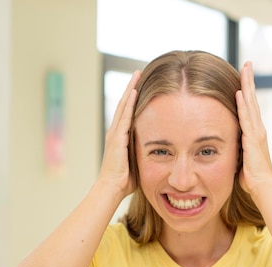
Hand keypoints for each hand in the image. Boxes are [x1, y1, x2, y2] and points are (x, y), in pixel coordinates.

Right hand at [98, 70, 140, 197]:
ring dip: (130, 90)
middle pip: (123, 104)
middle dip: (131, 87)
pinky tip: (134, 92)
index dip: (133, 99)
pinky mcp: (117, 138)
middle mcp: (115, 132)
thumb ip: (144, 153)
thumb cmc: (125, 181)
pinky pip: (124, 117)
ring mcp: (114, 134)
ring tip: (136, 75)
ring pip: (123, 106)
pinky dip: (129, 103)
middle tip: (137, 72)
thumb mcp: (137, 162)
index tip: (140, 85)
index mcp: (119, 137)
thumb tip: (159, 152)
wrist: (112, 188)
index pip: (127, 113)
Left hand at [235, 62, 271, 199]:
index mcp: (255, 132)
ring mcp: (257, 133)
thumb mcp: (241, 158)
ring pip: (251, 104)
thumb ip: (236, 147)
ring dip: (247, 86)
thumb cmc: (252, 177)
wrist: (263, 188)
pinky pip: (246, 118)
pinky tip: (239, 92)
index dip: (247, 90)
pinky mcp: (253, 140)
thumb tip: (226, 145)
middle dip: (249, 80)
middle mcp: (258, 128)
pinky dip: (243, 105)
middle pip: (253, 99)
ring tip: (245, 69)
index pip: (250, 106)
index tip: (244, 75)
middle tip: (247, 63)